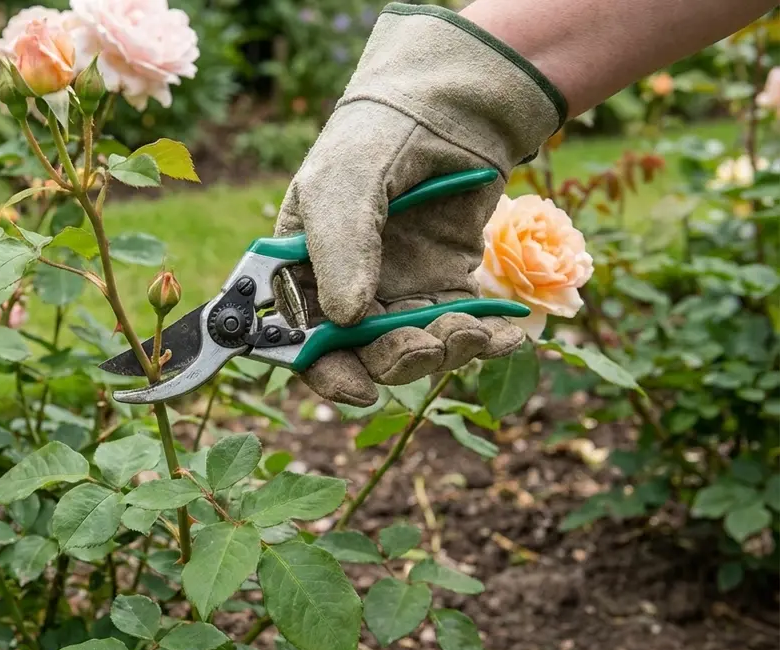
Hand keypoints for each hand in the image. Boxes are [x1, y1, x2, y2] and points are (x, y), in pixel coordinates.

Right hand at [274, 4, 564, 405]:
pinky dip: (485, 340)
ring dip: (441, 351)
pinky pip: (460, 329)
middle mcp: (344, 288)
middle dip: (394, 361)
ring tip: (470, 330)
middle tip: (425, 346)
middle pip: (359, 355)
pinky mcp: (446, 286)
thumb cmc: (377, 136)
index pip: (299, 338)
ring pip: (412, 349)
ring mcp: (397, 291)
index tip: (357, 387)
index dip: (323, 371)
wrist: (451, 106)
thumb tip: (347, 319)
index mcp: (300, 270)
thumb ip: (340, 248)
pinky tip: (506, 336)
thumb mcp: (344, 182)